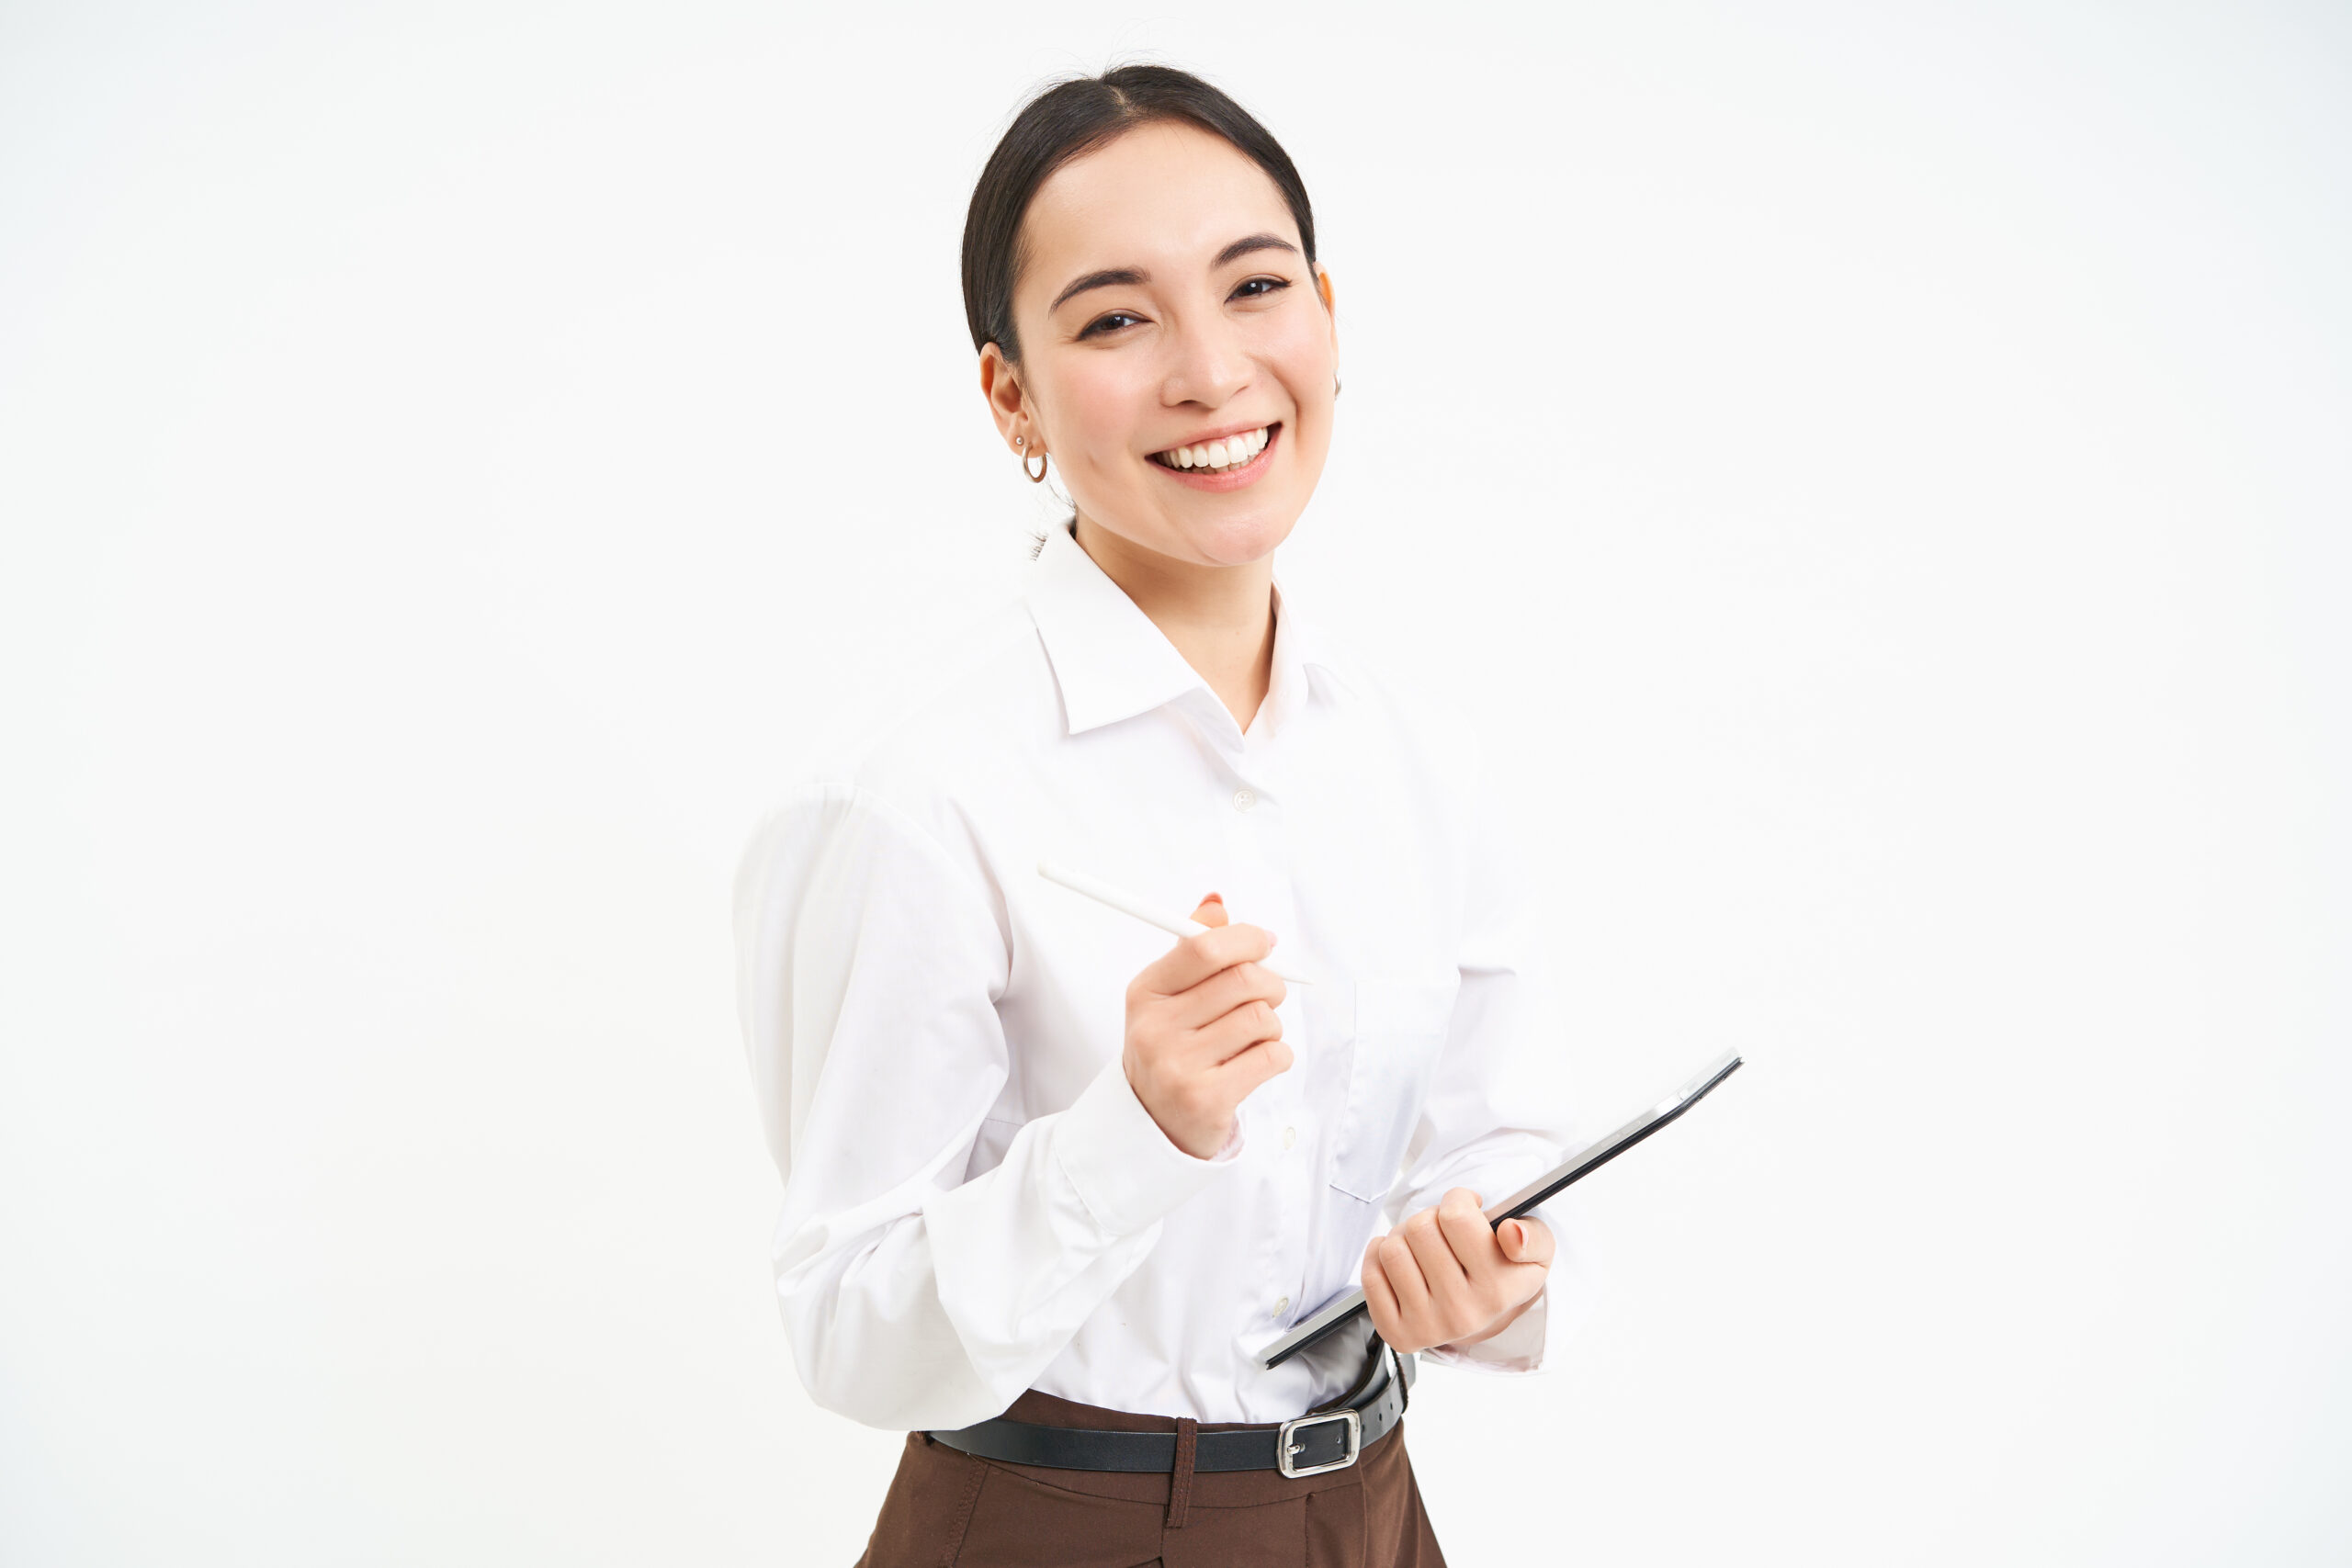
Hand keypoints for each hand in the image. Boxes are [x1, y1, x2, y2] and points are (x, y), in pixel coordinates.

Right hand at [1122, 893, 1292, 1158]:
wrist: (1152, 1124)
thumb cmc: (1172, 1048)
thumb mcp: (1169, 997)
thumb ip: (1194, 949)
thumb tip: (1217, 903)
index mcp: (1145, 992)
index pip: (1203, 948)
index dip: (1246, 938)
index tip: (1266, 943)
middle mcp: (1155, 1028)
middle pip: (1242, 981)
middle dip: (1270, 983)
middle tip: (1270, 994)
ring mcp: (1179, 1067)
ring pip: (1261, 1019)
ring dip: (1272, 1025)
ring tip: (1255, 1037)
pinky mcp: (1207, 1100)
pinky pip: (1272, 1057)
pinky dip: (1278, 1055)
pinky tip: (1257, 1063)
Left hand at [1360, 1188, 1552, 1353]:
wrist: (1485, 1317)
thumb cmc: (1505, 1273)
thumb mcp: (1537, 1251)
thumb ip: (1533, 1237)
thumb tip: (1512, 1232)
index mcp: (1498, 1291)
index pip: (1456, 1216)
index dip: (1458, 1200)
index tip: (1467, 1209)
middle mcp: (1463, 1314)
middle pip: (1420, 1227)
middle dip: (1429, 1218)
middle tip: (1443, 1231)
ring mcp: (1428, 1327)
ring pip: (1392, 1248)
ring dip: (1403, 1237)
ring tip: (1423, 1248)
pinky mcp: (1398, 1334)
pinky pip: (1371, 1275)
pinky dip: (1380, 1257)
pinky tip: (1404, 1262)